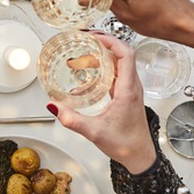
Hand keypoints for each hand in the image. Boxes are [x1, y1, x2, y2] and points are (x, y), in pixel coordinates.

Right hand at [48, 34, 155, 173]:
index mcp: (128, 91)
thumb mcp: (94, 132)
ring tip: (85, 54)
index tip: (95, 37)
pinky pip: (117, 75)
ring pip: (120, 64)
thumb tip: (54, 107)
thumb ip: (72, 120)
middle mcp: (132, 87)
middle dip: (104, 44)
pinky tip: (89, 76)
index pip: (126, 55)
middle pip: (123, 55)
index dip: (112, 41)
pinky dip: (105, 68)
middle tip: (86, 41)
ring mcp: (131, 91)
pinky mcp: (127, 96)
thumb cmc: (125, 144)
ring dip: (104, 55)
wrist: (140, 156)